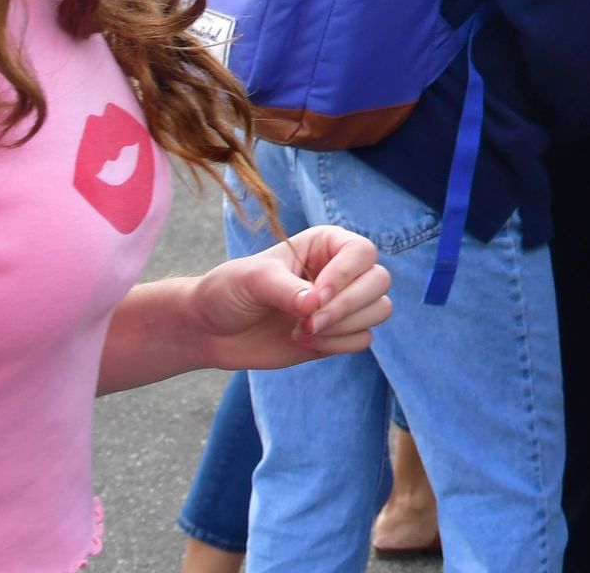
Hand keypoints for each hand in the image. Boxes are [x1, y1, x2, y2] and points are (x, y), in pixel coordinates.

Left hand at [189, 225, 392, 371]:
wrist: (210, 330)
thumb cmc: (228, 291)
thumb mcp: (252, 280)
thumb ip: (286, 290)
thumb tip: (315, 306)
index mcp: (325, 244)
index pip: (362, 252)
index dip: (345, 275)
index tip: (315, 298)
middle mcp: (340, 271)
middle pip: (378, 281)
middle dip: (346, 307)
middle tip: (308, 323)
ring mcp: (341, 303)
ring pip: (378, 310)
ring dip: (343, 326)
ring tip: (302, 331)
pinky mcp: (338, 333)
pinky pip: (363, 339)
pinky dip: (338, 344)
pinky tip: (305, 343)